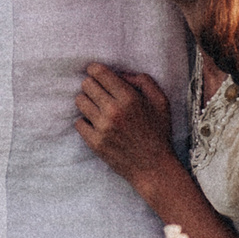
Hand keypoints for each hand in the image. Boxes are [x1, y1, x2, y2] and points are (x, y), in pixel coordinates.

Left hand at [74, 64, 175, 189]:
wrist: (153, 167)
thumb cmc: (158, 132)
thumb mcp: (161, 101)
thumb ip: (142, 80)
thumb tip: (119, 74)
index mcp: (129, 98)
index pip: (99, 73)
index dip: (94, 70)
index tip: (95, 72)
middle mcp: (114, 111)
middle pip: (86, 85)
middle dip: (92, 86)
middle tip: (100, 93)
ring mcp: (102, 128)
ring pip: (80, 101)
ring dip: (87, 102)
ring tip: (98, 109)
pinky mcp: (95, 143)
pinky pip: (78, 122)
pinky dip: (85, 122)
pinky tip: (96, 125)